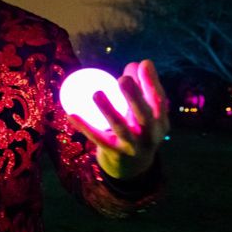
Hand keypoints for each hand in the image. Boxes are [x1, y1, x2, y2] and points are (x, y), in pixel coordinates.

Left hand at [67, 59, 169, 179]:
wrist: (132, 167)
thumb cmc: (137, 130)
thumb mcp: (142, 112)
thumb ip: (140, 89)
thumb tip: (133, 64)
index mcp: (160, 122)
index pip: (159, 100)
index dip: (152, 82)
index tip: (144, 64)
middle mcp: (149, 135)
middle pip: (144, 115)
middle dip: (135, 97)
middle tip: (123, 79)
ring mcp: (131, 146)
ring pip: (120, 127)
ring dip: (108, 110)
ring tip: (97, 93)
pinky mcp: (113, 152)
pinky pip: (97, 137)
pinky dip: (84, 125)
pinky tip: (71, 113)